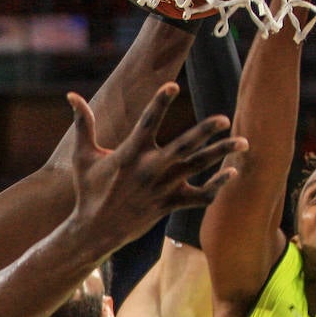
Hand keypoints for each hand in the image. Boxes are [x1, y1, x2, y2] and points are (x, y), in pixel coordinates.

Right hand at [65, 84, 243, 242]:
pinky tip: (231, 173)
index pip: (147, 122)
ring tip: (244, 142)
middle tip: (224, 119)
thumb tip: (71, 95)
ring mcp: (162, 188)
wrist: (95, 230)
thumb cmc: (88, 190)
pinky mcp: (169, 204)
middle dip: (205, 132)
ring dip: (221, 154)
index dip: (159, 102)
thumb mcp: (82, 156)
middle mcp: (149, 169)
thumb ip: (83, 124)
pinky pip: (199, 196)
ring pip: (197, 168)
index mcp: (129, 153)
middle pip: (183, 147)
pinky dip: (216, 186)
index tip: (173, 86)